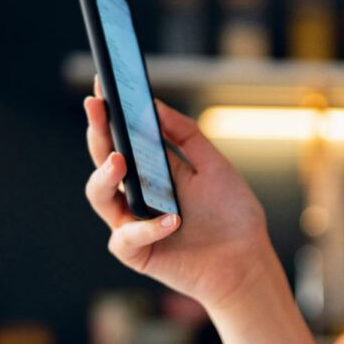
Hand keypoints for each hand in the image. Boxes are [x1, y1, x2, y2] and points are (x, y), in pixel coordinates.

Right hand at [83, 75, 271, 310]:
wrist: (247, 260)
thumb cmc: (231, 215)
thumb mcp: (214, 166)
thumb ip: (186, 135)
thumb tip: (154, 104)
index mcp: (151, 170)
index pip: (121, 137)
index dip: (108, 113)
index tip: (102, 83)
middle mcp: (135, 194)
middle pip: (103, 160)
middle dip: (97, 132)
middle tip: (97, 107)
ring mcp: (132, 223)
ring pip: (99, 196)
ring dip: (105, 177)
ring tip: (120, 160)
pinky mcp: (137, 252)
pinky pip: (126, 238)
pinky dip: (147, 228)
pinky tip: (172, 220)